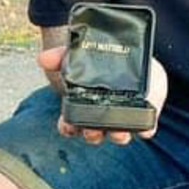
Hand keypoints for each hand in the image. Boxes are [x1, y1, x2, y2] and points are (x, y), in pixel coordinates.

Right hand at [41, 46, 168, 144]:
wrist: (134, 53)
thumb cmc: (103, 60)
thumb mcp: (81, 54)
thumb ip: (62, 56)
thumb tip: (41, 58)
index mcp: (84, 104)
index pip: (71, 124)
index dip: (67, 128)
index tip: (68, 126)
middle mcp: (102, 115)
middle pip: (94, 134)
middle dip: (92, 135)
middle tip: (92, 130)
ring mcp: (124, 116)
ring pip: (119, 135)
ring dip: (118, 135)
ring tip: (119, 132)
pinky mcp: (146, 114)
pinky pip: (146, 128)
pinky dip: (145, 129)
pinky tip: (145, 127)